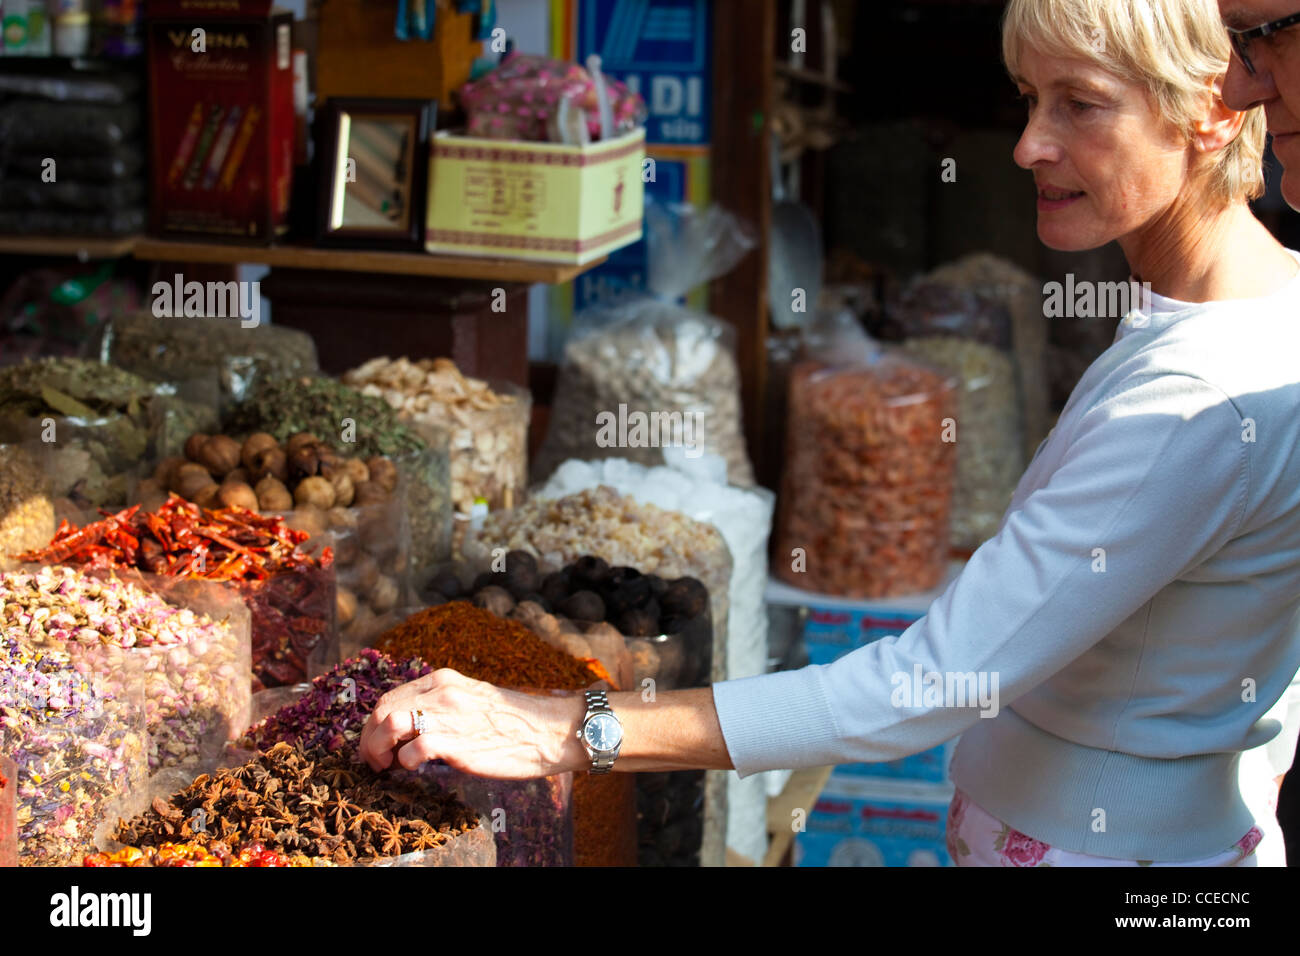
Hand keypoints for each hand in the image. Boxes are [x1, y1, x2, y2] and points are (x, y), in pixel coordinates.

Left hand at [358, 669, 586, 778]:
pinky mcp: (456, 743)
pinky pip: (411, 751)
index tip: (377, 744)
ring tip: (386, 767)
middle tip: (375, 761)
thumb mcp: (473, 698)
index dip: (375, 724)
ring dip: (378, 749)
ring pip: (389, 724)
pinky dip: (404, 763)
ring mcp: (448, 716)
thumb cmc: (515, 721)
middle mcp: (441, 692)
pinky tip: (414, 769)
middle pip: (383, 710)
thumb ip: (443, 704)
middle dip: (369, 739)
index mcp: (443, 679)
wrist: (549, 730)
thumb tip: (414, 726)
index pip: (391, 696)